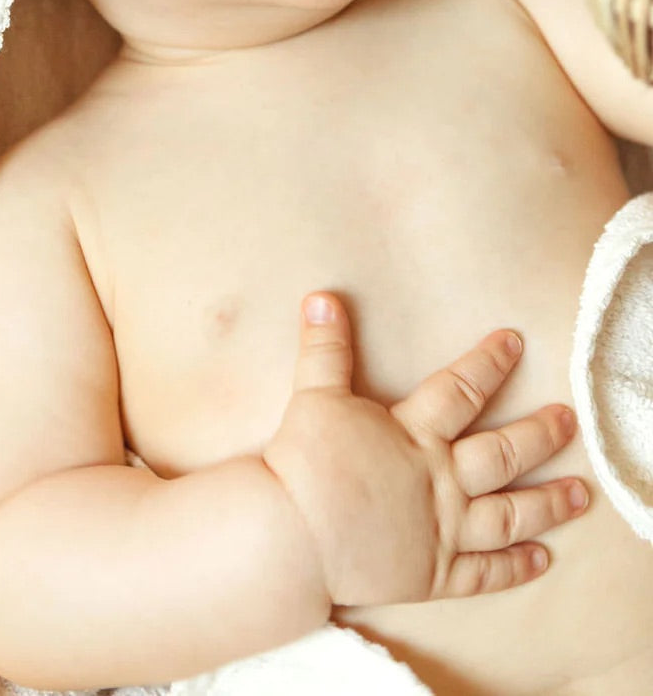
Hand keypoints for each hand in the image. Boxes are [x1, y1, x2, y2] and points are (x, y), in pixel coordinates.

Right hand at [262, 294, 587, 608]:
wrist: (292, 536)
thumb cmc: (303, 465)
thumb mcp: (314, 394)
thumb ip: (325, 347)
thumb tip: (322, 298)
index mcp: (415, 435)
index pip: (462, 389)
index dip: (490, 362)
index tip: (516, 342)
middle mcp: (440, 482)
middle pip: (503, 454)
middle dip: (541, 434)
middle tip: (569, 419)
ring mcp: (442, 531)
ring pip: (509, 516)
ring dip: (549, 504)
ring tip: (581, 494)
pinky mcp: (433, 576)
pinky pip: (485, 575)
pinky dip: (516, 568)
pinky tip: (542, 559)